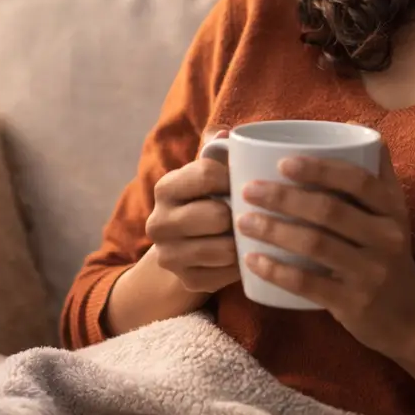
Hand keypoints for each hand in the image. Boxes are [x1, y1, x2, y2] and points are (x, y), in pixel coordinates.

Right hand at [143, 130, 240, 295]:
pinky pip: (228, 274)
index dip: (234, 177)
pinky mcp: (187, 280)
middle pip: (217, 216)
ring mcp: (170, 255)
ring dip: (245, 242)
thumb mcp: (207, 174)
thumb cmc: (206, 200)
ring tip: (255, 233)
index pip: (206, 174)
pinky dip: (243, 265)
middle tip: (254, 212)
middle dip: (241, 214)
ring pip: (225, 249)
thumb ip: (217, 152)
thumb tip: (227, 134)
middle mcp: (158, 222)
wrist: (183, 246)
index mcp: (165, 188)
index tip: (248, 180)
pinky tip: (247, 254)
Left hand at [237, 143, 414, 355]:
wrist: (411, 317)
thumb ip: (376, 171)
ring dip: (274, 230)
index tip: (283, 163)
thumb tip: (350, 125)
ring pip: (316, 244)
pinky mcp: (353, 303)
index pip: (357, 180)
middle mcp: (386, 237)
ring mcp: (371, 272)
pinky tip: (252, 261)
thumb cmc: (389, 254)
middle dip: (283, 197)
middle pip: (329, 210)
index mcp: (392, 208)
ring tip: (243, 221)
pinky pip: (309, 284)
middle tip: (248, 190)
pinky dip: (277, 270)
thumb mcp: (394, 212)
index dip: (319, 169)